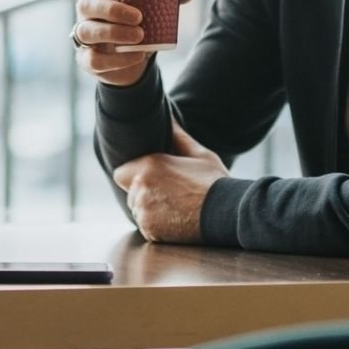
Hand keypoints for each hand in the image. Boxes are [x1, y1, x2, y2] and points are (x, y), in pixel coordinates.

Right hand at [73, 0, 201, 85]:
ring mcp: (84, 36)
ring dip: (114, 33)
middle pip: (86, 3)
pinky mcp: (87, 59)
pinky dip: (117, 59)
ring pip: (86, 31)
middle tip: (139, 16)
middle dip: (111, 9)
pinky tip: (136, 56)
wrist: (134, 58)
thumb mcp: (157, 7)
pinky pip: (94, 59)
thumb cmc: (141, 22)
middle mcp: (87, 12)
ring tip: (140, 36)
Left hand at [113, 121, 228, 243]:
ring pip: (137, 211)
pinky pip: (145, 227)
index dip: (133, 176)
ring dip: (150, 210)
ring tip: (175, 207)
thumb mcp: (199, 154)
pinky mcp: (150, 231)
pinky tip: (176, 220)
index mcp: (149, 166)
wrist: (227, 214)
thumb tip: (169, 117)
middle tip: (170, 194)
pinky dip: (156, 226)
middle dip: (144, 193)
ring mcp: (144, 212)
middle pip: (130, 193)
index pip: (121, 173)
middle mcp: (141, 188)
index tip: (149, 178)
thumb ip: (178, 137)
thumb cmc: (214, 182)